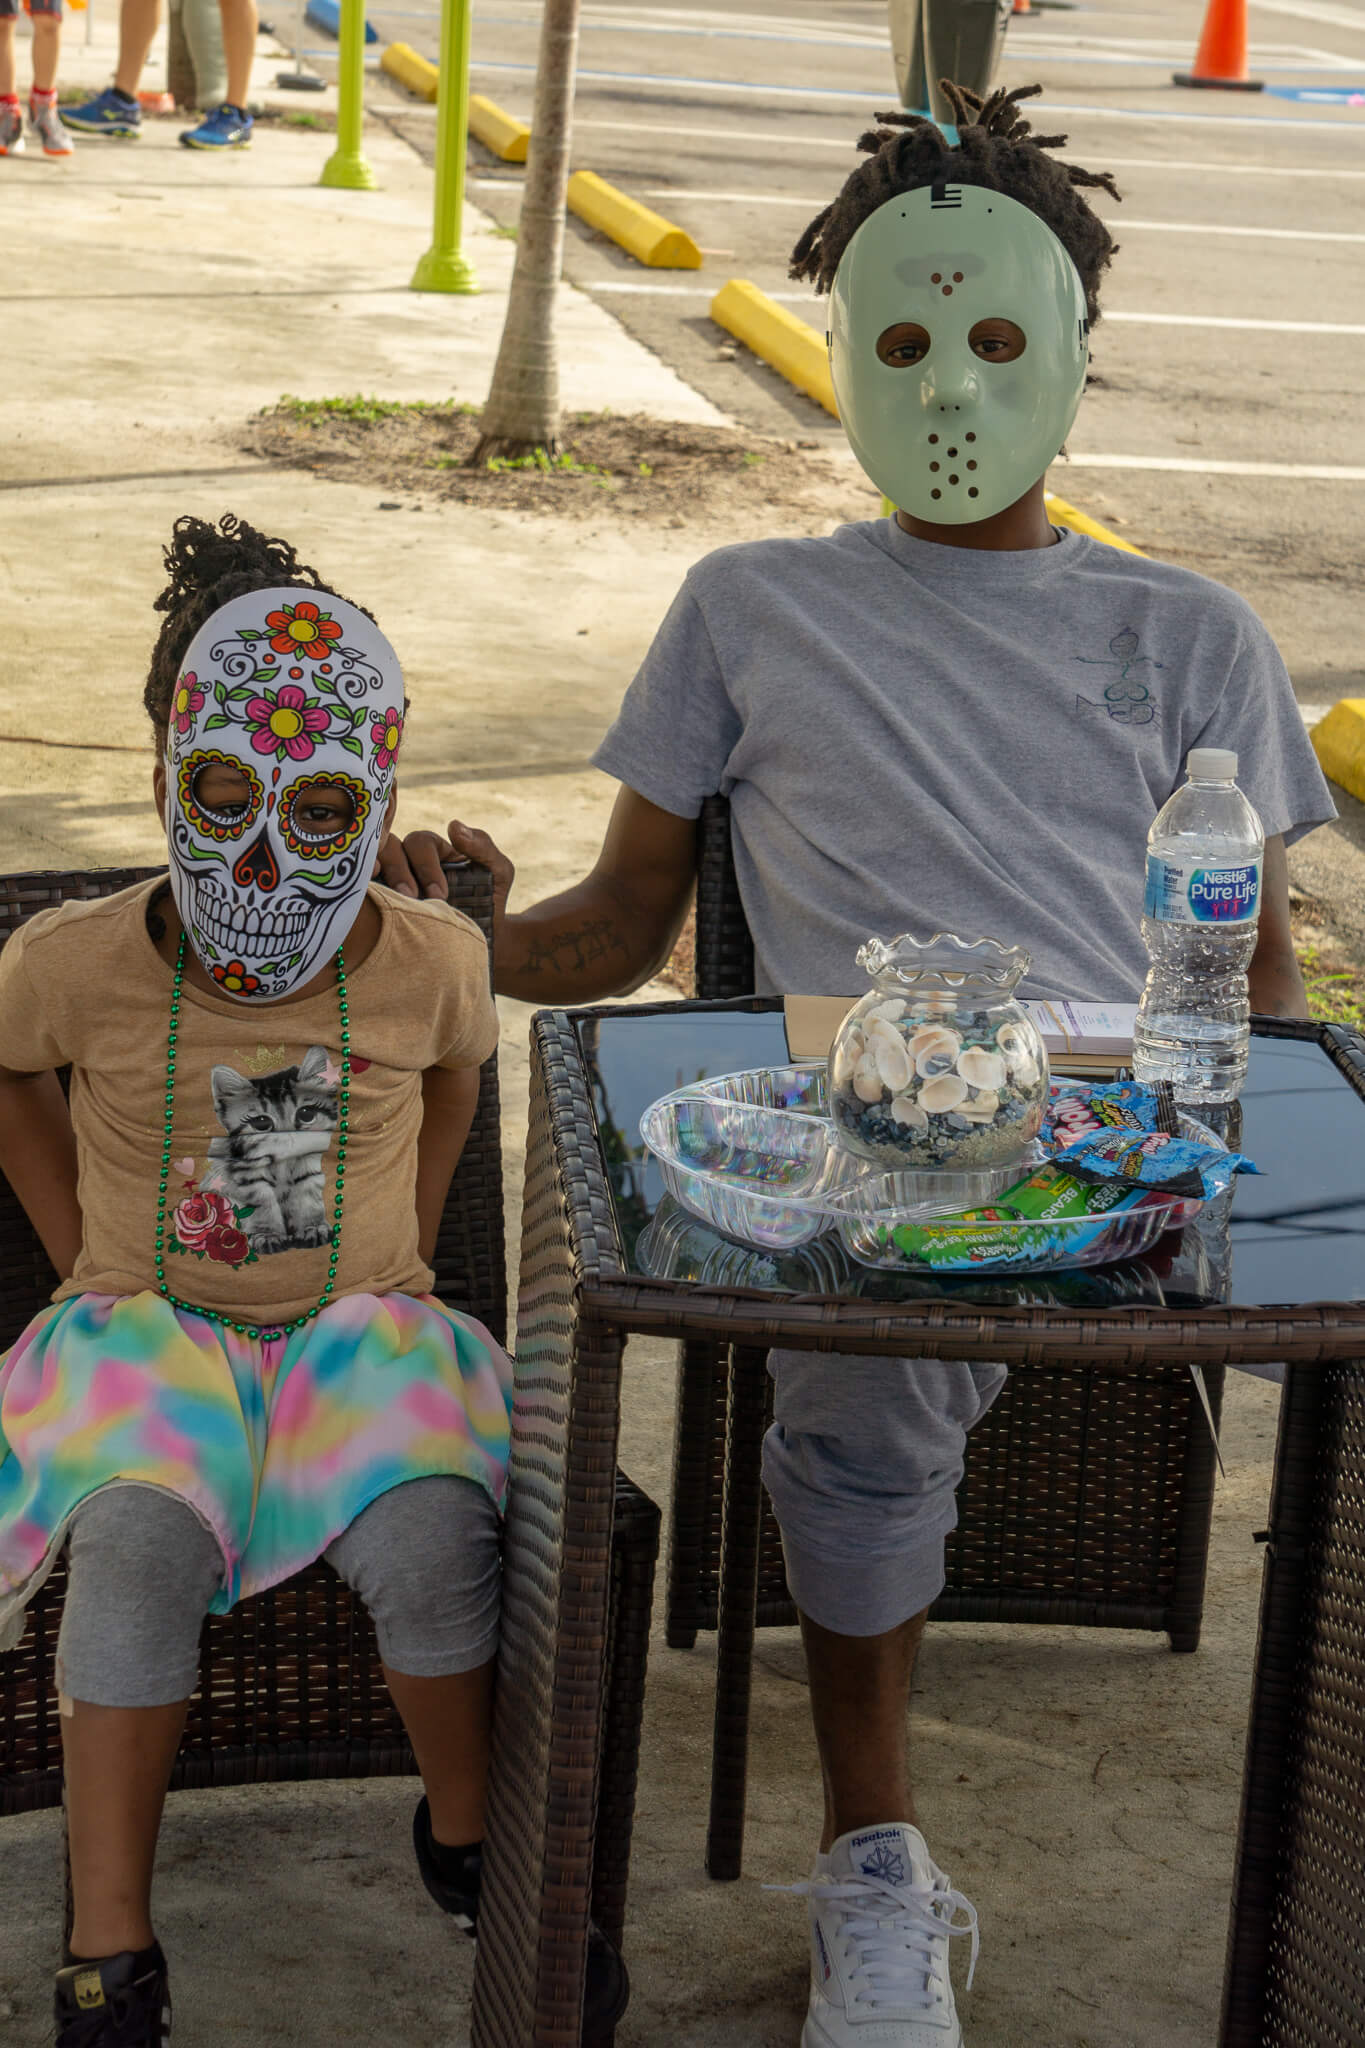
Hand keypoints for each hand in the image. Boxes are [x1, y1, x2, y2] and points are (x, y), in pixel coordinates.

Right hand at [377, 819, 515, 922]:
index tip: (441, 893)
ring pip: (373, 864)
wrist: (485, 942)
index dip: (426, 864)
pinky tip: (368, 900)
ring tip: (398, 902)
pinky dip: (365, 890)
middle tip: (414, 898)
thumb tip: (453, 825)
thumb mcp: (498, 872)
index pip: (419, 842)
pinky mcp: (381, 904)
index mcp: (434, 850)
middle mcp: (408, 861)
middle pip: (390, 849)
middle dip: (401, 871)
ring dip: (384, 879)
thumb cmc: (490, 902)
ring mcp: (391, 881)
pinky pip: (365, 891)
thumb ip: (483, 846)